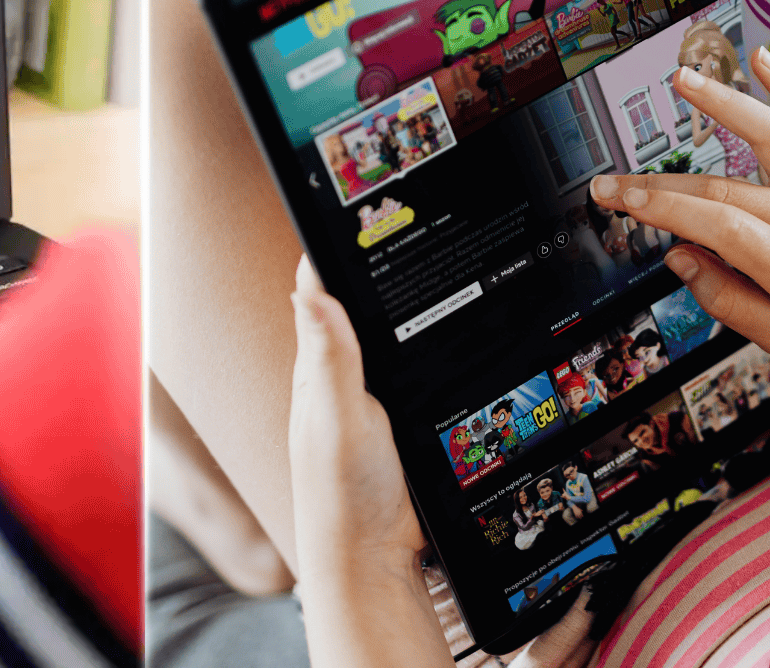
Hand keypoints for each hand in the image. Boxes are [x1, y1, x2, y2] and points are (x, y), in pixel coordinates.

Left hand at [288, 256, 453, 667]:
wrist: (377, 561)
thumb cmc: (343, 494)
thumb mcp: (339, 417)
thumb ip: (330, 356)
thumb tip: (309, 289)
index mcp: (317, 368)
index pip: (321, 291)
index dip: (338, 249)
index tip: (362, 208)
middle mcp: (341, 378)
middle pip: (362, 309)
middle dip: (382, 270)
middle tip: (415, 219)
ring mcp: (374, 400)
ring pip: (396, 340)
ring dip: (414, 312)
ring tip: (438, 259)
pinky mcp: (405, 422)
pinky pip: (422, 374)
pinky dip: (437, 354)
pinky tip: (460, 340)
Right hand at [589, 46, 769, 373]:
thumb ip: (729, 303)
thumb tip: (682, 260)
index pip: (716, 226)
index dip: (663, 210)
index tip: (621, 202)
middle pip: (722, 188)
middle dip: (658, 182)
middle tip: (612, 179)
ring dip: (724, 103)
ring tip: (683, 80)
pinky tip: (763, 58)